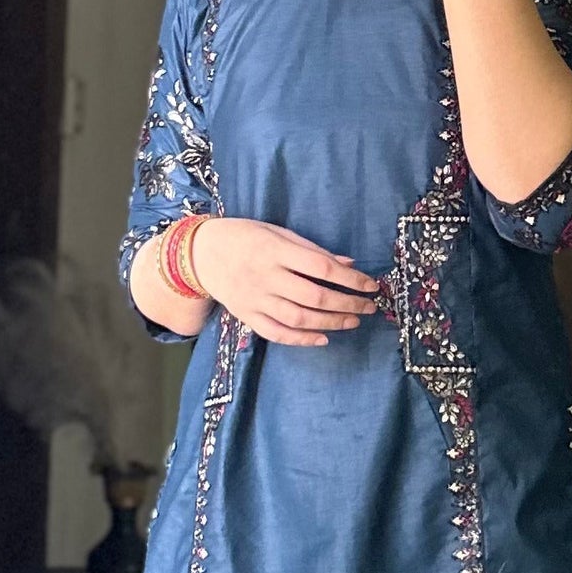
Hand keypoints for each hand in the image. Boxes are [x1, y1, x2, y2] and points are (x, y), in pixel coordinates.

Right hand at [190, 217, 381, 347]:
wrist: (200, 254)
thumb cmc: (244, 237)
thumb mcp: (277, 232)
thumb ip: (312, 250)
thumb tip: (349, 264)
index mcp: (275, 251)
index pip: (321, 267)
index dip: (350, 279)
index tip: (371, 285)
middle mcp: (266, 277)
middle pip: (314, 296)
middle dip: (347, 304)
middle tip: (368, 307)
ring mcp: (255, 300)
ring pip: (298, 318)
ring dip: (331, 322)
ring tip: (352, 321)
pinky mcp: (247, 316)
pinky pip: (277, 333)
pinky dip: (302, 339)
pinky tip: (323, 338)